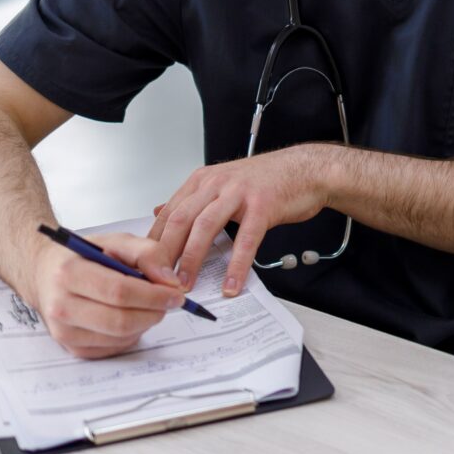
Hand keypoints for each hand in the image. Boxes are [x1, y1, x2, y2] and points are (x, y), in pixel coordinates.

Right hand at [23, 227, 187, 358]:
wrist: (45, 274)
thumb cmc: (82, 258)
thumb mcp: (114, 241)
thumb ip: (147, 253)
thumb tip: (170, 281)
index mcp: (69, 273)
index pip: (118, 291)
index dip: (153, 295)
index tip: (175, 293)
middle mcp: (61, 306)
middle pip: (120, 321)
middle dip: (153, 313)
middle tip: (169, 302)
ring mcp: (64, 332)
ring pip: (120, 338)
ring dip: (144, 323)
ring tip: (147, 305)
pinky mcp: (72, 349)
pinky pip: (114, 348)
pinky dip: (131, 334)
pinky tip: (130, 316)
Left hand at [148, 145, 335, 297]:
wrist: (305, 169)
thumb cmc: (267, 180)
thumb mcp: (222, 183)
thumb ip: (192, 199)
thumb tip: (160, 211)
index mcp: (203, 180)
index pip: (169, 212)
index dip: (155, 241)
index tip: (148, 265)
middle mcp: (216, 183)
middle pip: (181, 220)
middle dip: (166, 253)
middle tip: (159, 279)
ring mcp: (238, 193)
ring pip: (205, 227)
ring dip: (192, 259)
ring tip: (186, 283)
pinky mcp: (262, 206)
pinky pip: (244, 239)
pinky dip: (236, 264)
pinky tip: (231, 282)